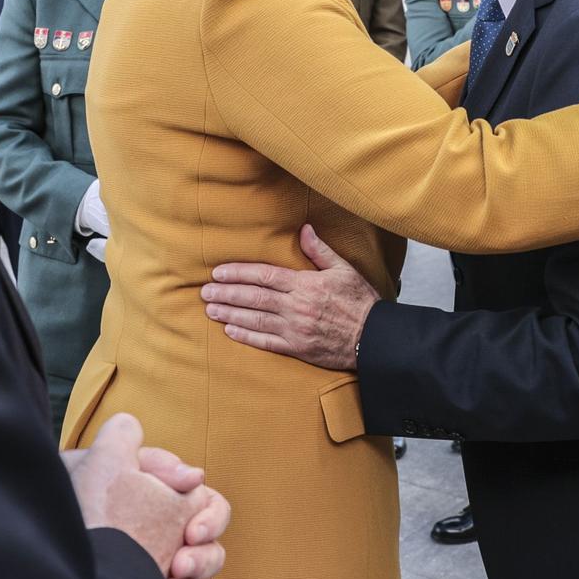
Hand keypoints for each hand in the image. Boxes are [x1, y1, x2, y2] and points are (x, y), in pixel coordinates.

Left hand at [63, 414, 229, 578]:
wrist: (67, 562)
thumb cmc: (90, 509)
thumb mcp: (107, 459)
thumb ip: (125, 434)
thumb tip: (138, 432)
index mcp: (160, 497)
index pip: (203, 498)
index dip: (208, 511)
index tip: (190, 521)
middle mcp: (161, 529)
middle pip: (208, 537)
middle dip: (204, 548)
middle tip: (183, 557)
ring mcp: (156, 561)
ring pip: (201, 566)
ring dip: (197, 568)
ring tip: (175, 574)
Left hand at [202, 225, 377, 370]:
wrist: (374, 338)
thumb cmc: (360, 302)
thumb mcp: (343, 269)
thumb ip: (320, 250)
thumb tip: (304, 229)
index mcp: (305, 285)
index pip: (265, 276)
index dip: (239, 273)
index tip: (219, 273)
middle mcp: (296, 307)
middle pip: (254, 298)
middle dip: (227, 294)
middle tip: (204, 292)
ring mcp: (295, 329)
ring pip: (255, 320)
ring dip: (230, 314)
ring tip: (210, 309)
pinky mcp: (297, 349)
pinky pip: (266, 342)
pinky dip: (247, 336)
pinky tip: (230, 330)